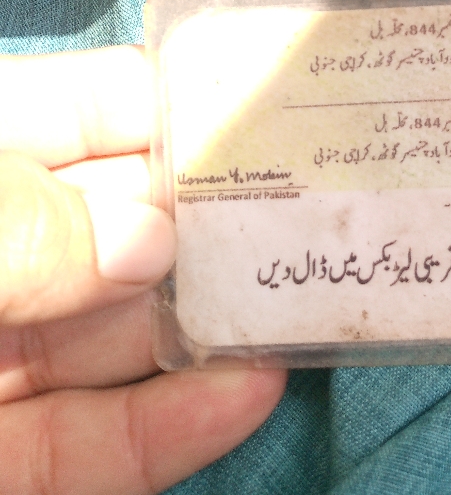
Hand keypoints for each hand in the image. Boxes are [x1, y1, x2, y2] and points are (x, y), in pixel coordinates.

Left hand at [0, 46, 286, 494]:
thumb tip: (149, 240)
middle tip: (322, 206)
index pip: (90, 107)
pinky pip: (91, 444)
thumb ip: (22, 228)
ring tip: (305, 297)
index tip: (279, 109)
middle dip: (215, 217)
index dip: (181, 104)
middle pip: (122, 223)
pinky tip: (253, 391)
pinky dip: (169, 427)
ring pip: (121, 335)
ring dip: (212, 321)